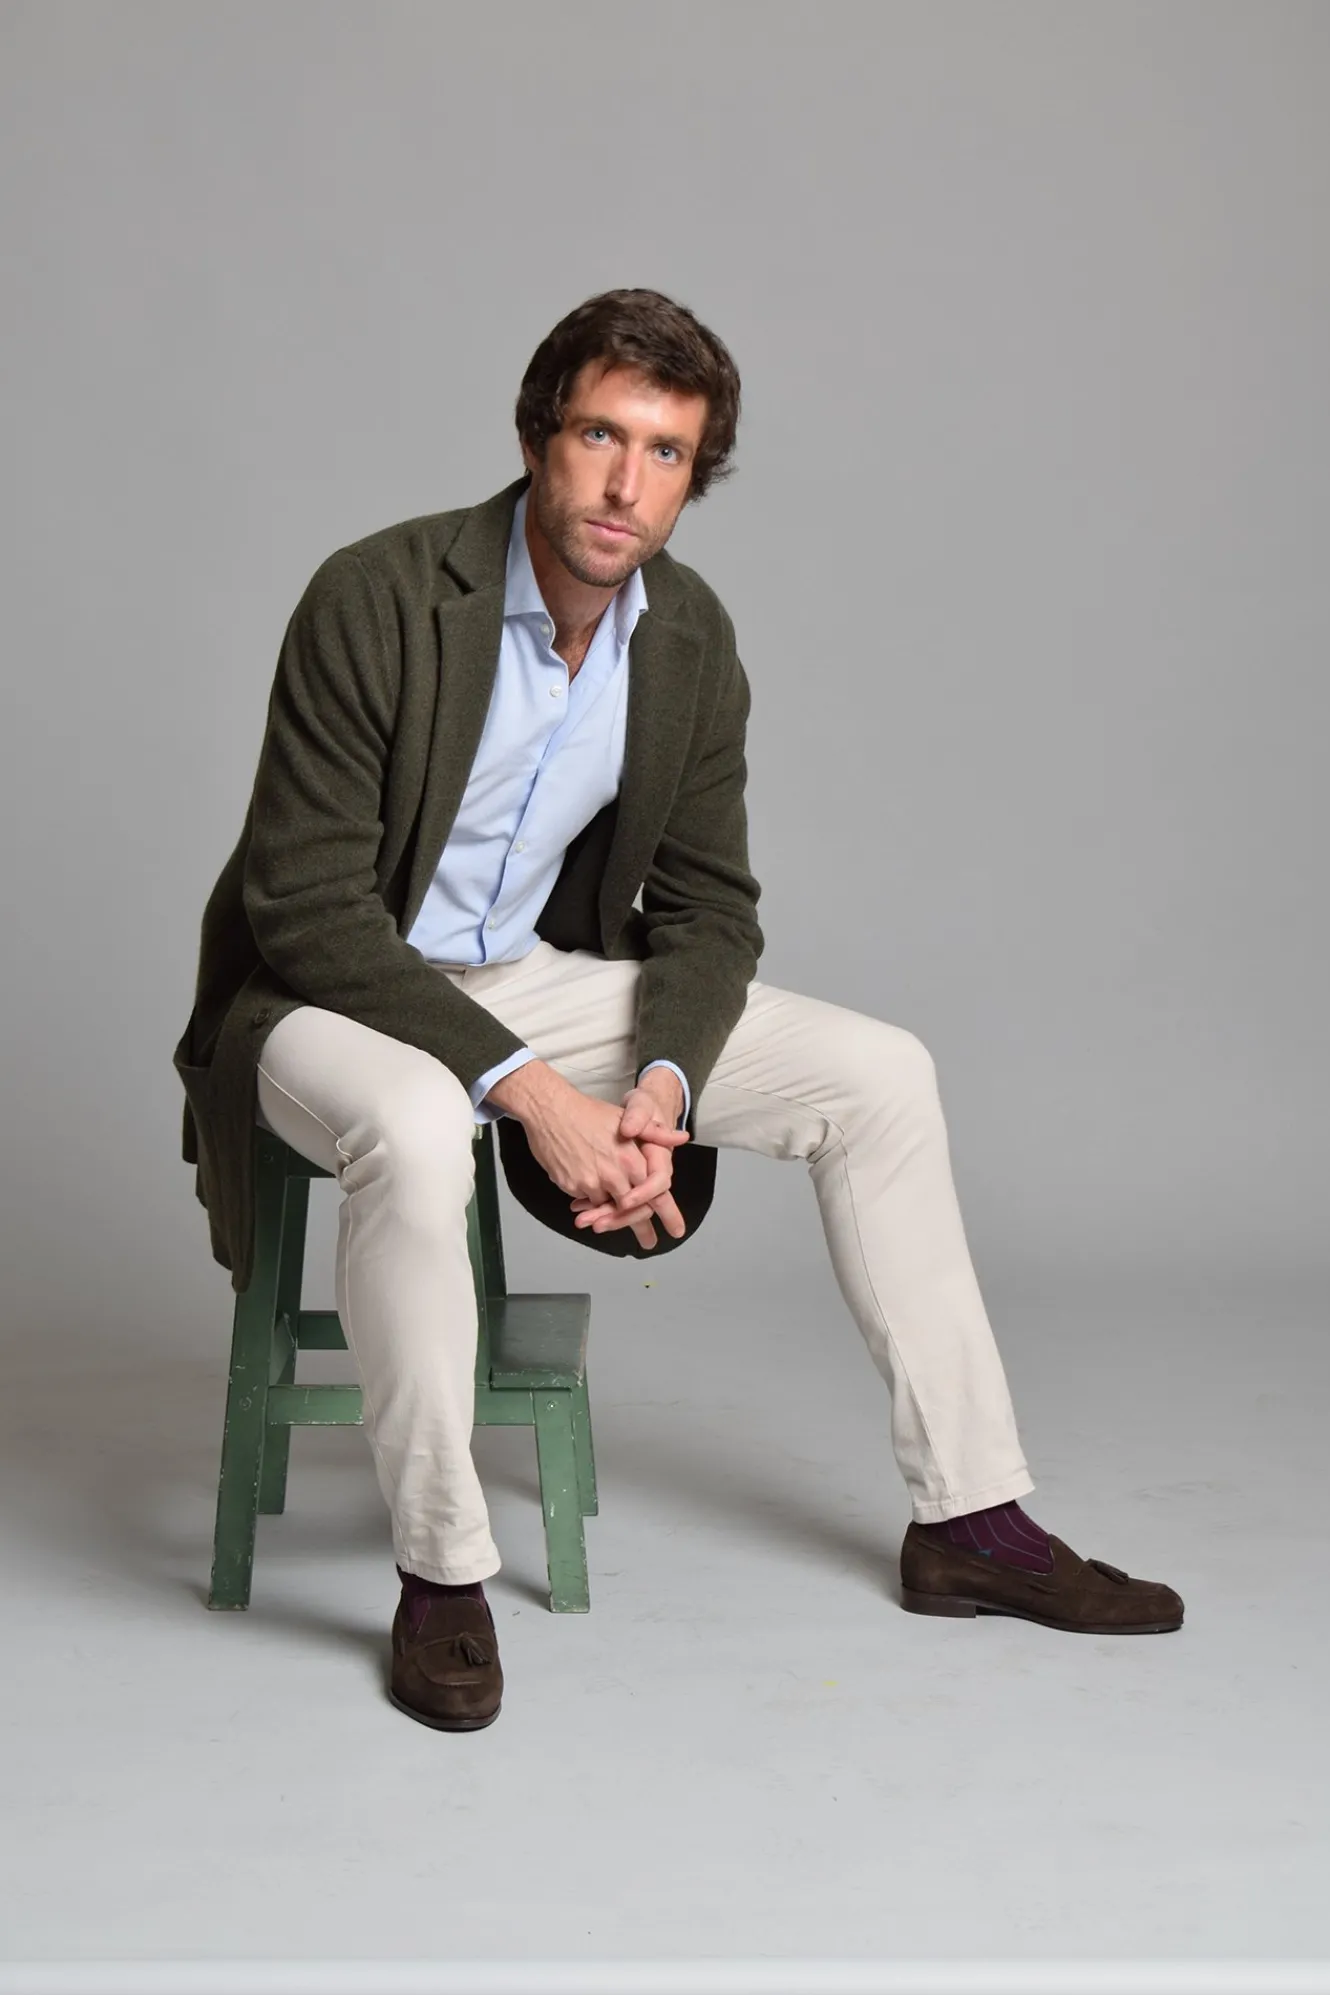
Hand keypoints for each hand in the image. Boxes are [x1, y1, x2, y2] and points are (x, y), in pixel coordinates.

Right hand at [519, 1073, 689, 1252]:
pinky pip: (585, 1202)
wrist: (550, 1109)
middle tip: (649, 1242)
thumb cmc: (589, 1111)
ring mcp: (590, 1182)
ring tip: (608, 1224)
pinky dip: (588, 1204)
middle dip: (639, 1227)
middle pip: (631, 1209)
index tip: (675, 1231)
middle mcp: (613, 1175)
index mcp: (630, 1160)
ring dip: (608, 1214)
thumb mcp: (626, 1118)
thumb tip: (683, 1138)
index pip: (652, 1194)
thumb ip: (656, 1134)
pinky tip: (586, 1204)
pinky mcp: (570, 1186)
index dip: (666, 1214)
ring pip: (606, 1208)